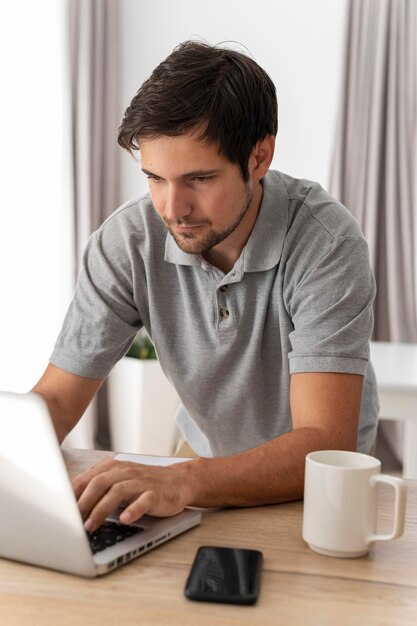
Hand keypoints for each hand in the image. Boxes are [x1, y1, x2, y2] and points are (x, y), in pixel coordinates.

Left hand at [72, 458, 192, 531]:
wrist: (178, 481)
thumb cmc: (144, 483)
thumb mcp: (120, 481)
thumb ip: (99, 487)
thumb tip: (72, 504)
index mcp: (114, 467)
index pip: (88, 478)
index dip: (73, 495)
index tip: (63, 511)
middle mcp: (126, 472)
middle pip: (100, 483)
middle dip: (84, 502)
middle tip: (74, 521)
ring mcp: (141, 482)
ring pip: (118, 491)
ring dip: (102, 509)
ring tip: (92, 526)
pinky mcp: (156, 493)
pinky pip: (143, 500)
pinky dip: (133, 510)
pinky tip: (125, 519)